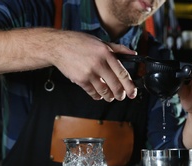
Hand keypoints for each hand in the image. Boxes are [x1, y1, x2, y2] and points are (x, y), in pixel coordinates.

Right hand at [0, 29, 137, 101]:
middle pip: (115, 86)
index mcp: (106, 53)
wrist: (58, 46)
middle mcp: (99, 64)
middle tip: (122, 96)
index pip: (122, 73)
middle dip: (121, 94)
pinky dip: (97, 96)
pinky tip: (99, 95)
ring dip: (109, 97)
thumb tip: (133, 54)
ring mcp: (89, 73)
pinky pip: (93, 92)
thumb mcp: (101, 42)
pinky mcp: (80, 80)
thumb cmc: (79, 43)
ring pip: (104, 91)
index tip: (132, 92)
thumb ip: (118, 49)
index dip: (130, 86)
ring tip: (110, 97)